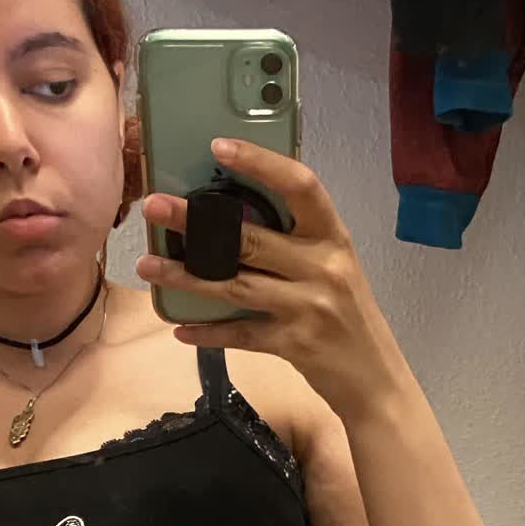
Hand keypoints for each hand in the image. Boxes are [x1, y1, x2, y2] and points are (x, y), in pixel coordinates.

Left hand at [135, 138, 406, 423]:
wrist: (376, 379)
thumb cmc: (350, 317)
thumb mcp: (336, 268)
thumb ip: (298, 243)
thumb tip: (233, 216)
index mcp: (334, 238)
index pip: (301, 186)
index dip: (261, 162)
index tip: (219, 146)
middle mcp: (324, 267)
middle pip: (250, 237)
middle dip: (196, 221)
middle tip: (155, 206)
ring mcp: (309, 307)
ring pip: (235, 285)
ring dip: (187, 275)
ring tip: (148, 265)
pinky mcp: (294, 344)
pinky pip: (241, 334)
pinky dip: (208, 332)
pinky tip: (180, 328)